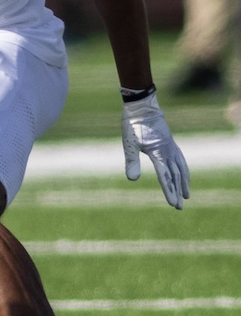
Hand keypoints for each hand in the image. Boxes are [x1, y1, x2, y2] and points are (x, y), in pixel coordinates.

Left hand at [122, 93, 189, 208]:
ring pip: (181, 169)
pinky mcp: (171, 143)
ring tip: (187, 195)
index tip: (173, 204)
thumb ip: (131, 162)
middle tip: (178, 207)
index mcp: (158, 153)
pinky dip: (184, 171)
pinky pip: (181, 160)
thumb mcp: (129, 144)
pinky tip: (183, 175)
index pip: (165, 176)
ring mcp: (171, 147)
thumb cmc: (133, 126)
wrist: (142, 108)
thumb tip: (132, 179)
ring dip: (184, 183)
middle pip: (175, 176)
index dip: (169, 191)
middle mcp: (168, 151)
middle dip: (177, 192)